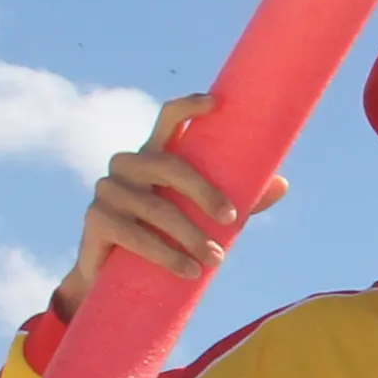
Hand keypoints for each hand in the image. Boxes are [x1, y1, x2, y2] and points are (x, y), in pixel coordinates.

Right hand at [61, 96, 288, 318]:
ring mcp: (107, 190)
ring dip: (190, 236)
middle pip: (168, 165)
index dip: (188, 107)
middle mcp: (127, 165)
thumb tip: (282, 184)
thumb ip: (241, 198)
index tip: (216, 103)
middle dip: (204, 191)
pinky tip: (189, 270)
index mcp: (155, 155)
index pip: (168, 120)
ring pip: (155, 208)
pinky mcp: (95, 220)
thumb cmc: (172, 234)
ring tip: (216, 259)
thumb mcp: (207, 214)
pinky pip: (134, 235)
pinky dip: (166, 255)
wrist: (124, 274)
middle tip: (234, 220)